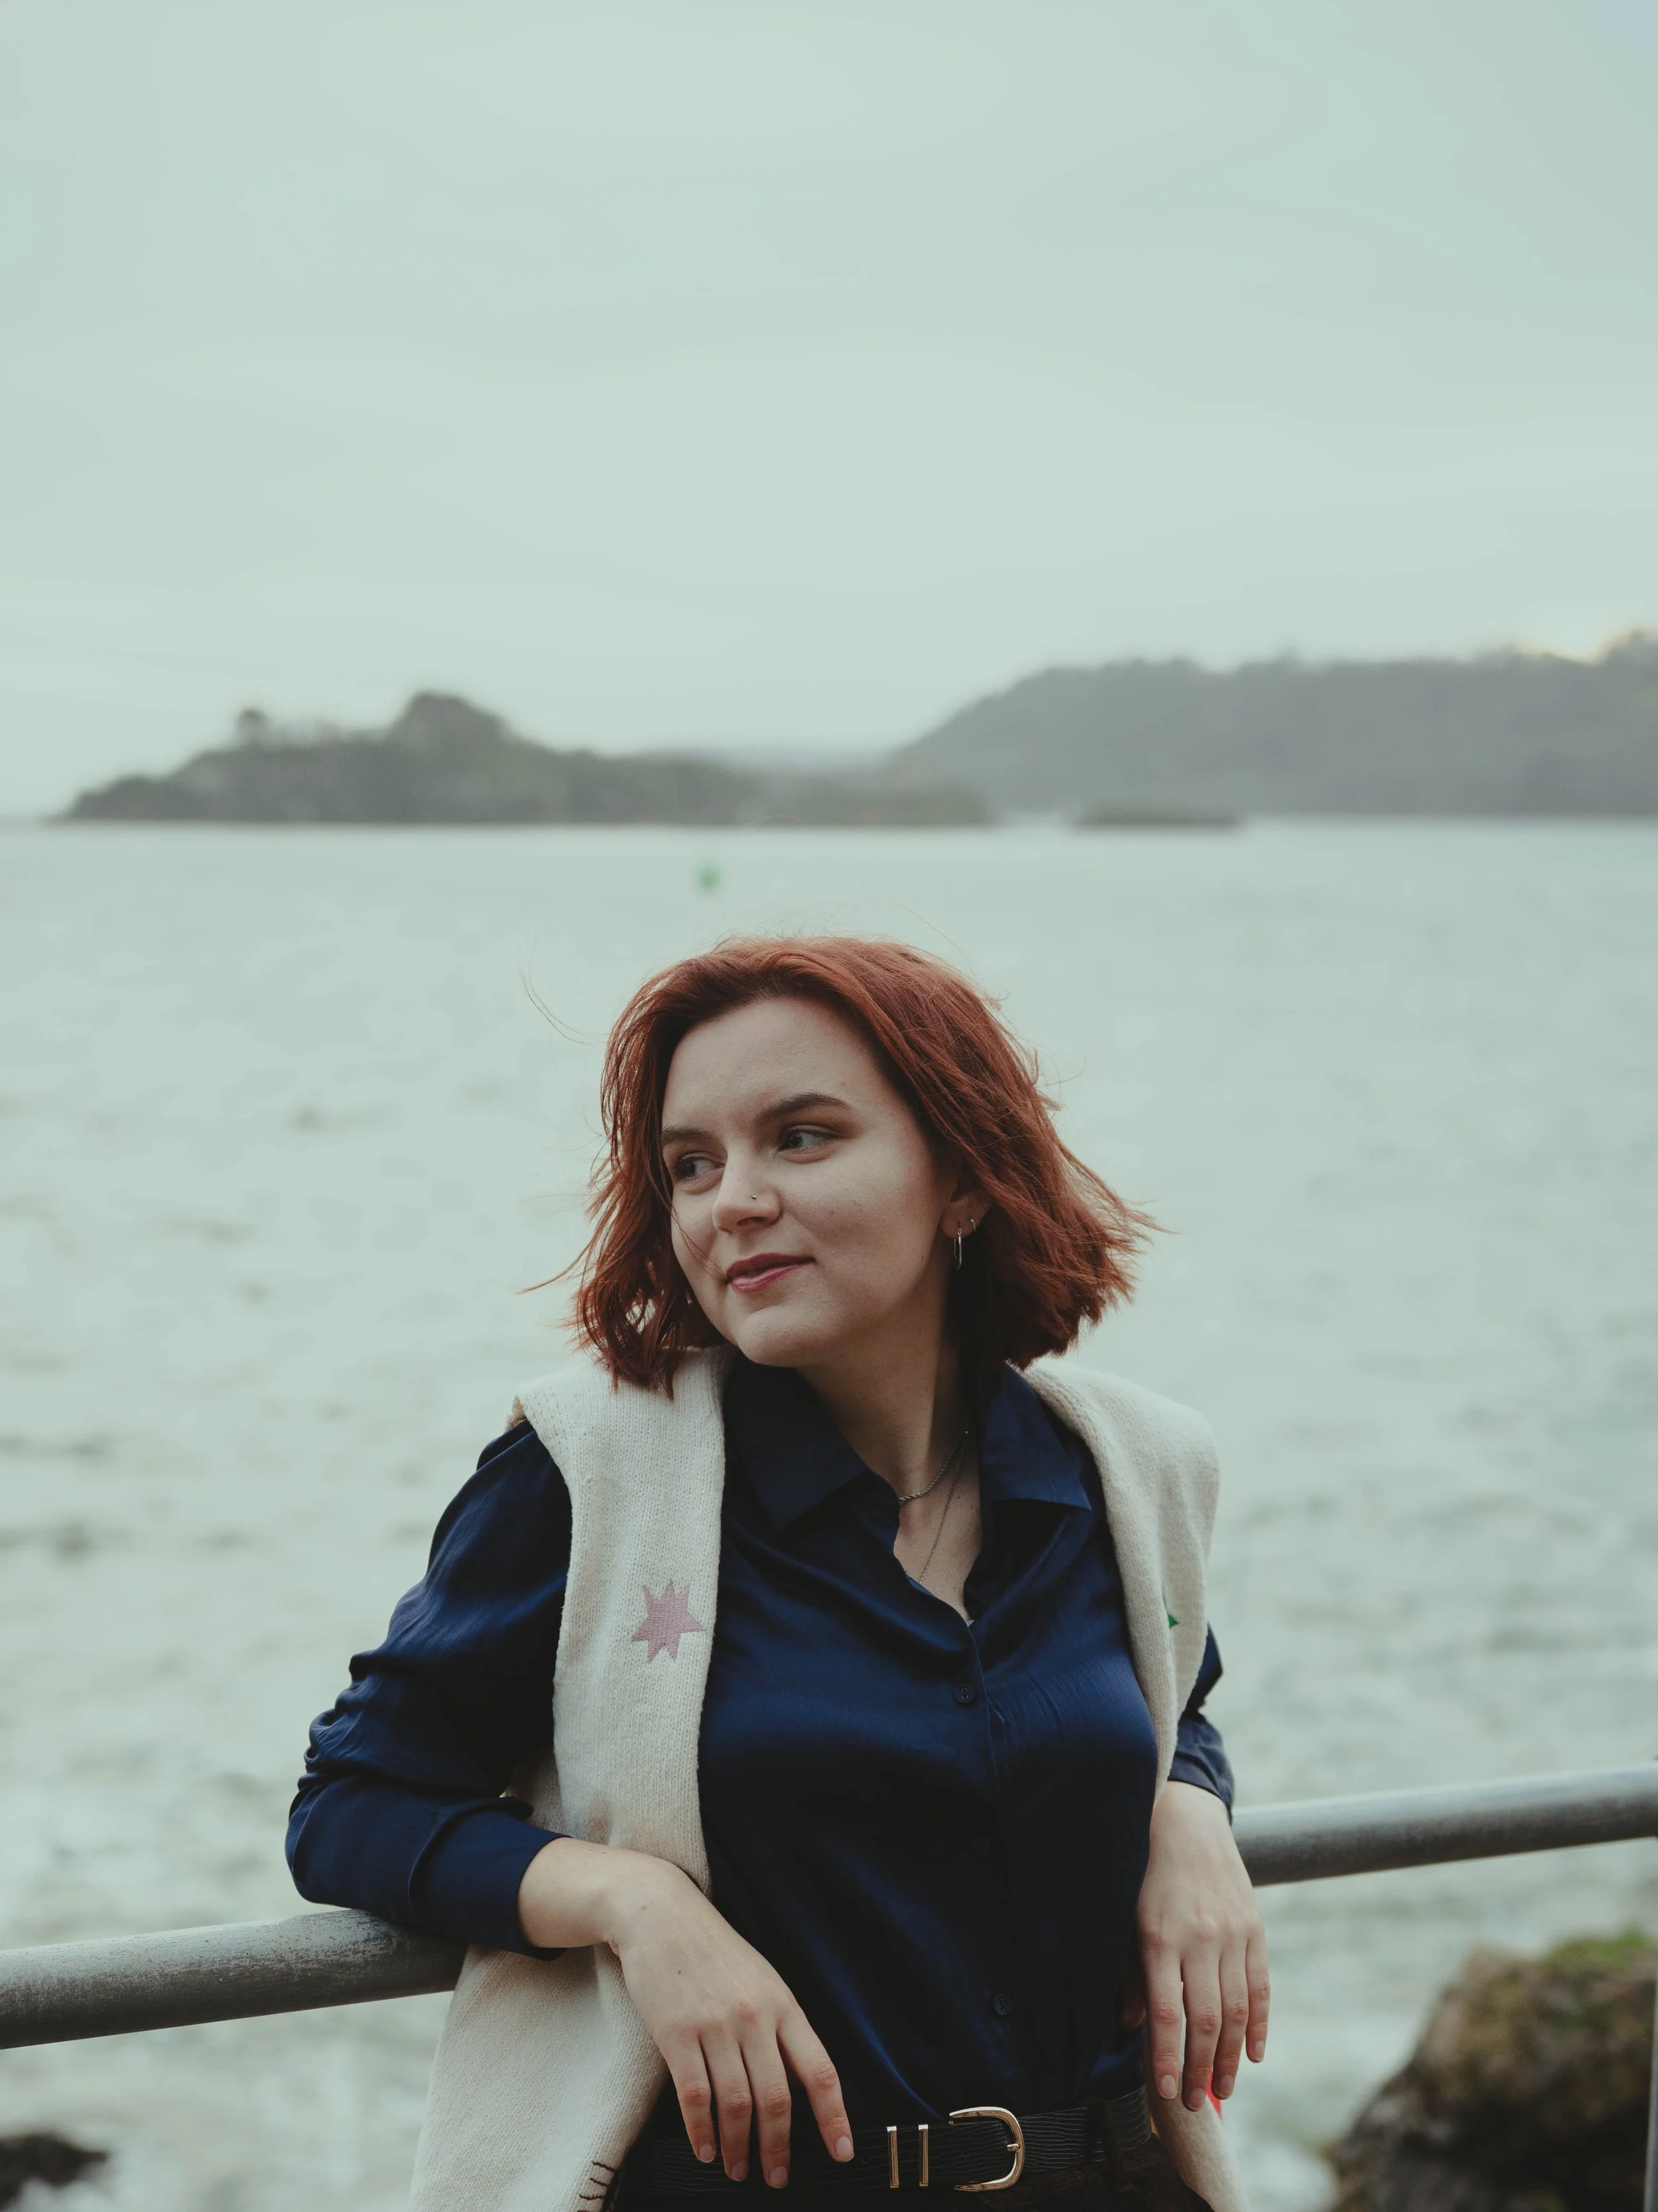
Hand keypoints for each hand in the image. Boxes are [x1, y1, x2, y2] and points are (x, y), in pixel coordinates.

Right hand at [518, 1839, 852, 2186]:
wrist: (661, 1915)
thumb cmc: (715, 1952)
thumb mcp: (762, 1979)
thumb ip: (781, 2026)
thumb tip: (798, 2083)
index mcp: (783, 2005)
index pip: (820, 2070)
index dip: (834, 2117)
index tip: (842, 2152)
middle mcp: (754, 2017)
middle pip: (777, 2099)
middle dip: (779, 2148)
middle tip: (777, 2178)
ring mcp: (714, 2025)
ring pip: (736, 2104)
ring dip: (739, 2147)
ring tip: (739, 2170)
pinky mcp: (676, 2032)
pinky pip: (694, 2094)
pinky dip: (701, 2130)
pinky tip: (706, 2148)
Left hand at [1124, 1781, 1268, 2109]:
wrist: (1185, 1820)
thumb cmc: (1144, 1874)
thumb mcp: (1124, 1919)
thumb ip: (1130, 1975)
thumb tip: (1131, 2028)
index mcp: (1160, 1938)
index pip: (1166, 2014)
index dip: (1168, 2059)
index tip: (1168, 2093)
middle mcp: (1200, 1939)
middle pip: (1207, 2021)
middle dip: (1202, 2069)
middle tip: (1197, 2105)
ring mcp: (1232, 1934)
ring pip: (1238, 2011)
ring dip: (1233, 2058)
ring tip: (1223, 2090)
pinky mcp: (1254, 1929)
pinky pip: (1261, 1987)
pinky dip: (1260, 2025)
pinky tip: (1254, 2054)